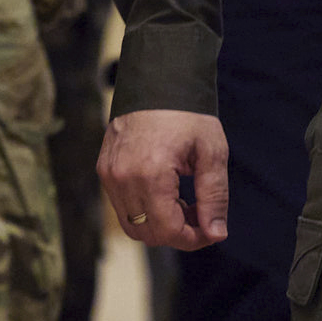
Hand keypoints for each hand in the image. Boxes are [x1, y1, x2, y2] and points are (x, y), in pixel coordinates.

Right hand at [100, 110, 229, 249]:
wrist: (158, 81)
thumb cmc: (188, 115)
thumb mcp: (212, 153)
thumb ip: (214, 197)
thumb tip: (216, 234)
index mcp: (150, 173)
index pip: (168, 230)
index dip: (193, 239)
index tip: (211, 230)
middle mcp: (122, 177)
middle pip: (147, 234)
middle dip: (177, 234)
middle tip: (201, 216)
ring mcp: (109, 174)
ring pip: (132, 225)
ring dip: (160, 225)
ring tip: (184, 203)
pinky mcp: (104, 170)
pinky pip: (122, 207)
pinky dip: (145, 211)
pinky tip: (166, 193)